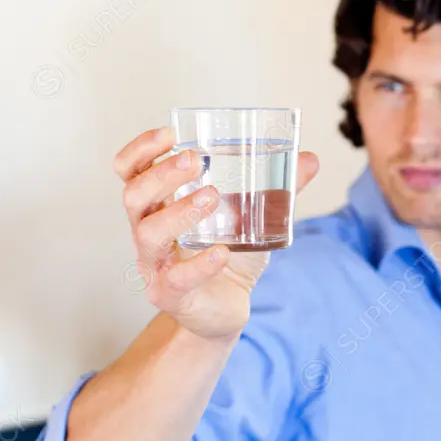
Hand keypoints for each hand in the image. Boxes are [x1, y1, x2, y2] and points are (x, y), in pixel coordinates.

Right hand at [113, 127, 319, 339]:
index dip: (142, 149)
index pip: (130, 171)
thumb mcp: (252, 216)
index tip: (170, 133)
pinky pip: (177, 278)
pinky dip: (200, 264)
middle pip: (134, 196)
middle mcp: (147, 231)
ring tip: (213, 197)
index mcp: (158, 205)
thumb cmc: (229, 254)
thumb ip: (277, 189)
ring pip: (148, 233)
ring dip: (180, 211)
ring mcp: (155, 265)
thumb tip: (310, 159)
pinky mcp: (169, 294)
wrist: (228, 307)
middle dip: (161, 173)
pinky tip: (222, 252)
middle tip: (195, 159)